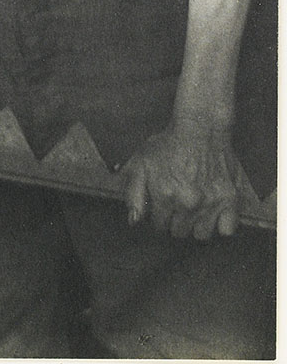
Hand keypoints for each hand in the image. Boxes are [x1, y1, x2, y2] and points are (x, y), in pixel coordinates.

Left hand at [121, 120, 239, 239]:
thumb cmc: (169, 143)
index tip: (162, 208)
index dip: (159, 217)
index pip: (159, 226)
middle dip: (176, 221)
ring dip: (196, 225)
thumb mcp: (141, 161)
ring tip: (194, 210)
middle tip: (178, 205)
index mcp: (164, 195)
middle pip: (179, 233)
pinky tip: (213, 212)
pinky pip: (227, 230)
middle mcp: (188, 204)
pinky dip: (221, 225)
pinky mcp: (230, 200)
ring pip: (202, 235)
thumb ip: (133, 192)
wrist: (200, 128)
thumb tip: (133, 221)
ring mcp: (211, 203)